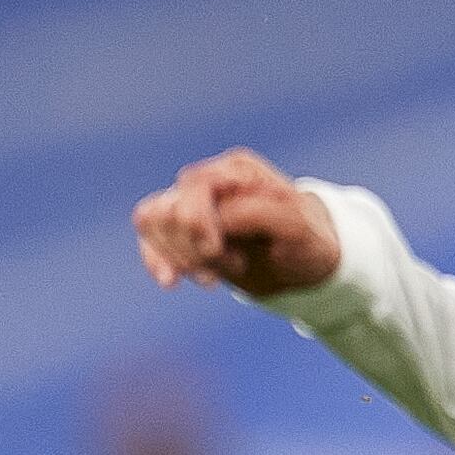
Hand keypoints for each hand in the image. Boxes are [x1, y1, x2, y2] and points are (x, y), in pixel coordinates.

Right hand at [135, 148, 343, 296]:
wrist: (306, 265)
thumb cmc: (307, 242)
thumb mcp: (297, 228)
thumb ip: (256, 213)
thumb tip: (217, 217)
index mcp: (238, 172)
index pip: (194, 187)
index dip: (198, 223)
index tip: (218, 252)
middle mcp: (211, 181)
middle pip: (168, 207)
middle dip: (192, 246)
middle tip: (233, 265)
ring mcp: (193, 204)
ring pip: (151, 220)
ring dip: (178, 255)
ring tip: (214, 276)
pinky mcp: (182, 231)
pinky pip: (148, 237)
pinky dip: (155, 260)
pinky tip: (172, 283)